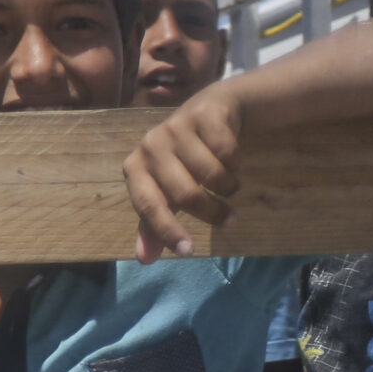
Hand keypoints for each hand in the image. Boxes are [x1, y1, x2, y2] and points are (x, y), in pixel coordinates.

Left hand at [123, 84, 245, 261]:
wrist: (211, 111)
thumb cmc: (182, 159)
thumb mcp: (166, 189)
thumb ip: (154, 224)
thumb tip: (144, 259)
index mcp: (135, 168)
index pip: (148, 206)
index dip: (167, 231)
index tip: (188, 252)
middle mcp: (150, 146)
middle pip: (185, 194)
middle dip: (212, 212)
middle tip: (228, 218)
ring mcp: (176, 126)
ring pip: (212, 174)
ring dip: (228, 186)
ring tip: (228, 183)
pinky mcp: (204, 114)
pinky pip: (228, 152)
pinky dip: (236, 163)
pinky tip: (231, 158)